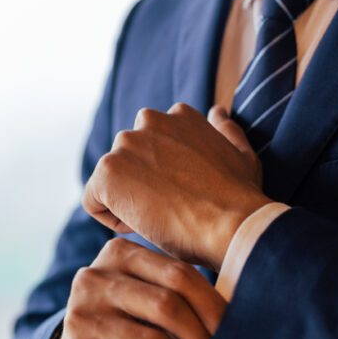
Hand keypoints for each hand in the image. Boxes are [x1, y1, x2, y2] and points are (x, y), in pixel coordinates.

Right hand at [52, 237, 227, 338]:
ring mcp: (81, 321)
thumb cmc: (130, 316)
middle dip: (200, 336)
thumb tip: (238, 311)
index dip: (211, 304)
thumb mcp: (146, 289)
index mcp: (117, 254)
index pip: (179, 274)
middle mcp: (93, 281)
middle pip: (167, 307)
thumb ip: (180, 287)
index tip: (228, 327)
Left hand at [82, 103, 269, 269]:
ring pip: (112, 181)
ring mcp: (126, 144)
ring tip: (162, 219)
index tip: (185, 195)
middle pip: (129, 161)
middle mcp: (149, 120)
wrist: (232, 225)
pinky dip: (113, 220)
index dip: (166, 176)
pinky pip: (94, 202)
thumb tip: (216, 111)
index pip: (152, 144)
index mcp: (178, 115)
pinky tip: (144, 227)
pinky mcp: (107, 172)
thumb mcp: (243, 156)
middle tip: (173, 211)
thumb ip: (226, 131)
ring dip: (129, 202)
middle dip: (143, 186)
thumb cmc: (241, 198)